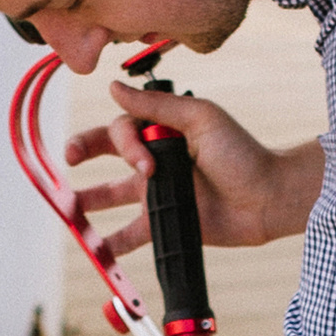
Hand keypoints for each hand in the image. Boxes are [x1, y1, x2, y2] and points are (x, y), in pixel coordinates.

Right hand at [65, 84, 322, 258]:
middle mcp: (157, 157)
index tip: (146, 164)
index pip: (123, 129)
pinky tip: (98, 249)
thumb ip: (157, 105)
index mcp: (164, 128)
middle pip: (107, 152)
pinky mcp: (166, 221)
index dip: (125, 145)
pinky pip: (133, 232)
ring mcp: (159, 191)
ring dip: (88, 199)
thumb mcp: (201, 118)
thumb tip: (114, 86)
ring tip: (68, 208)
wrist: (267, 199)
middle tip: (68, 159)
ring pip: (113, 193)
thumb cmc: (241, 154)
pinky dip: (113, 242)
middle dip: (83, 151)